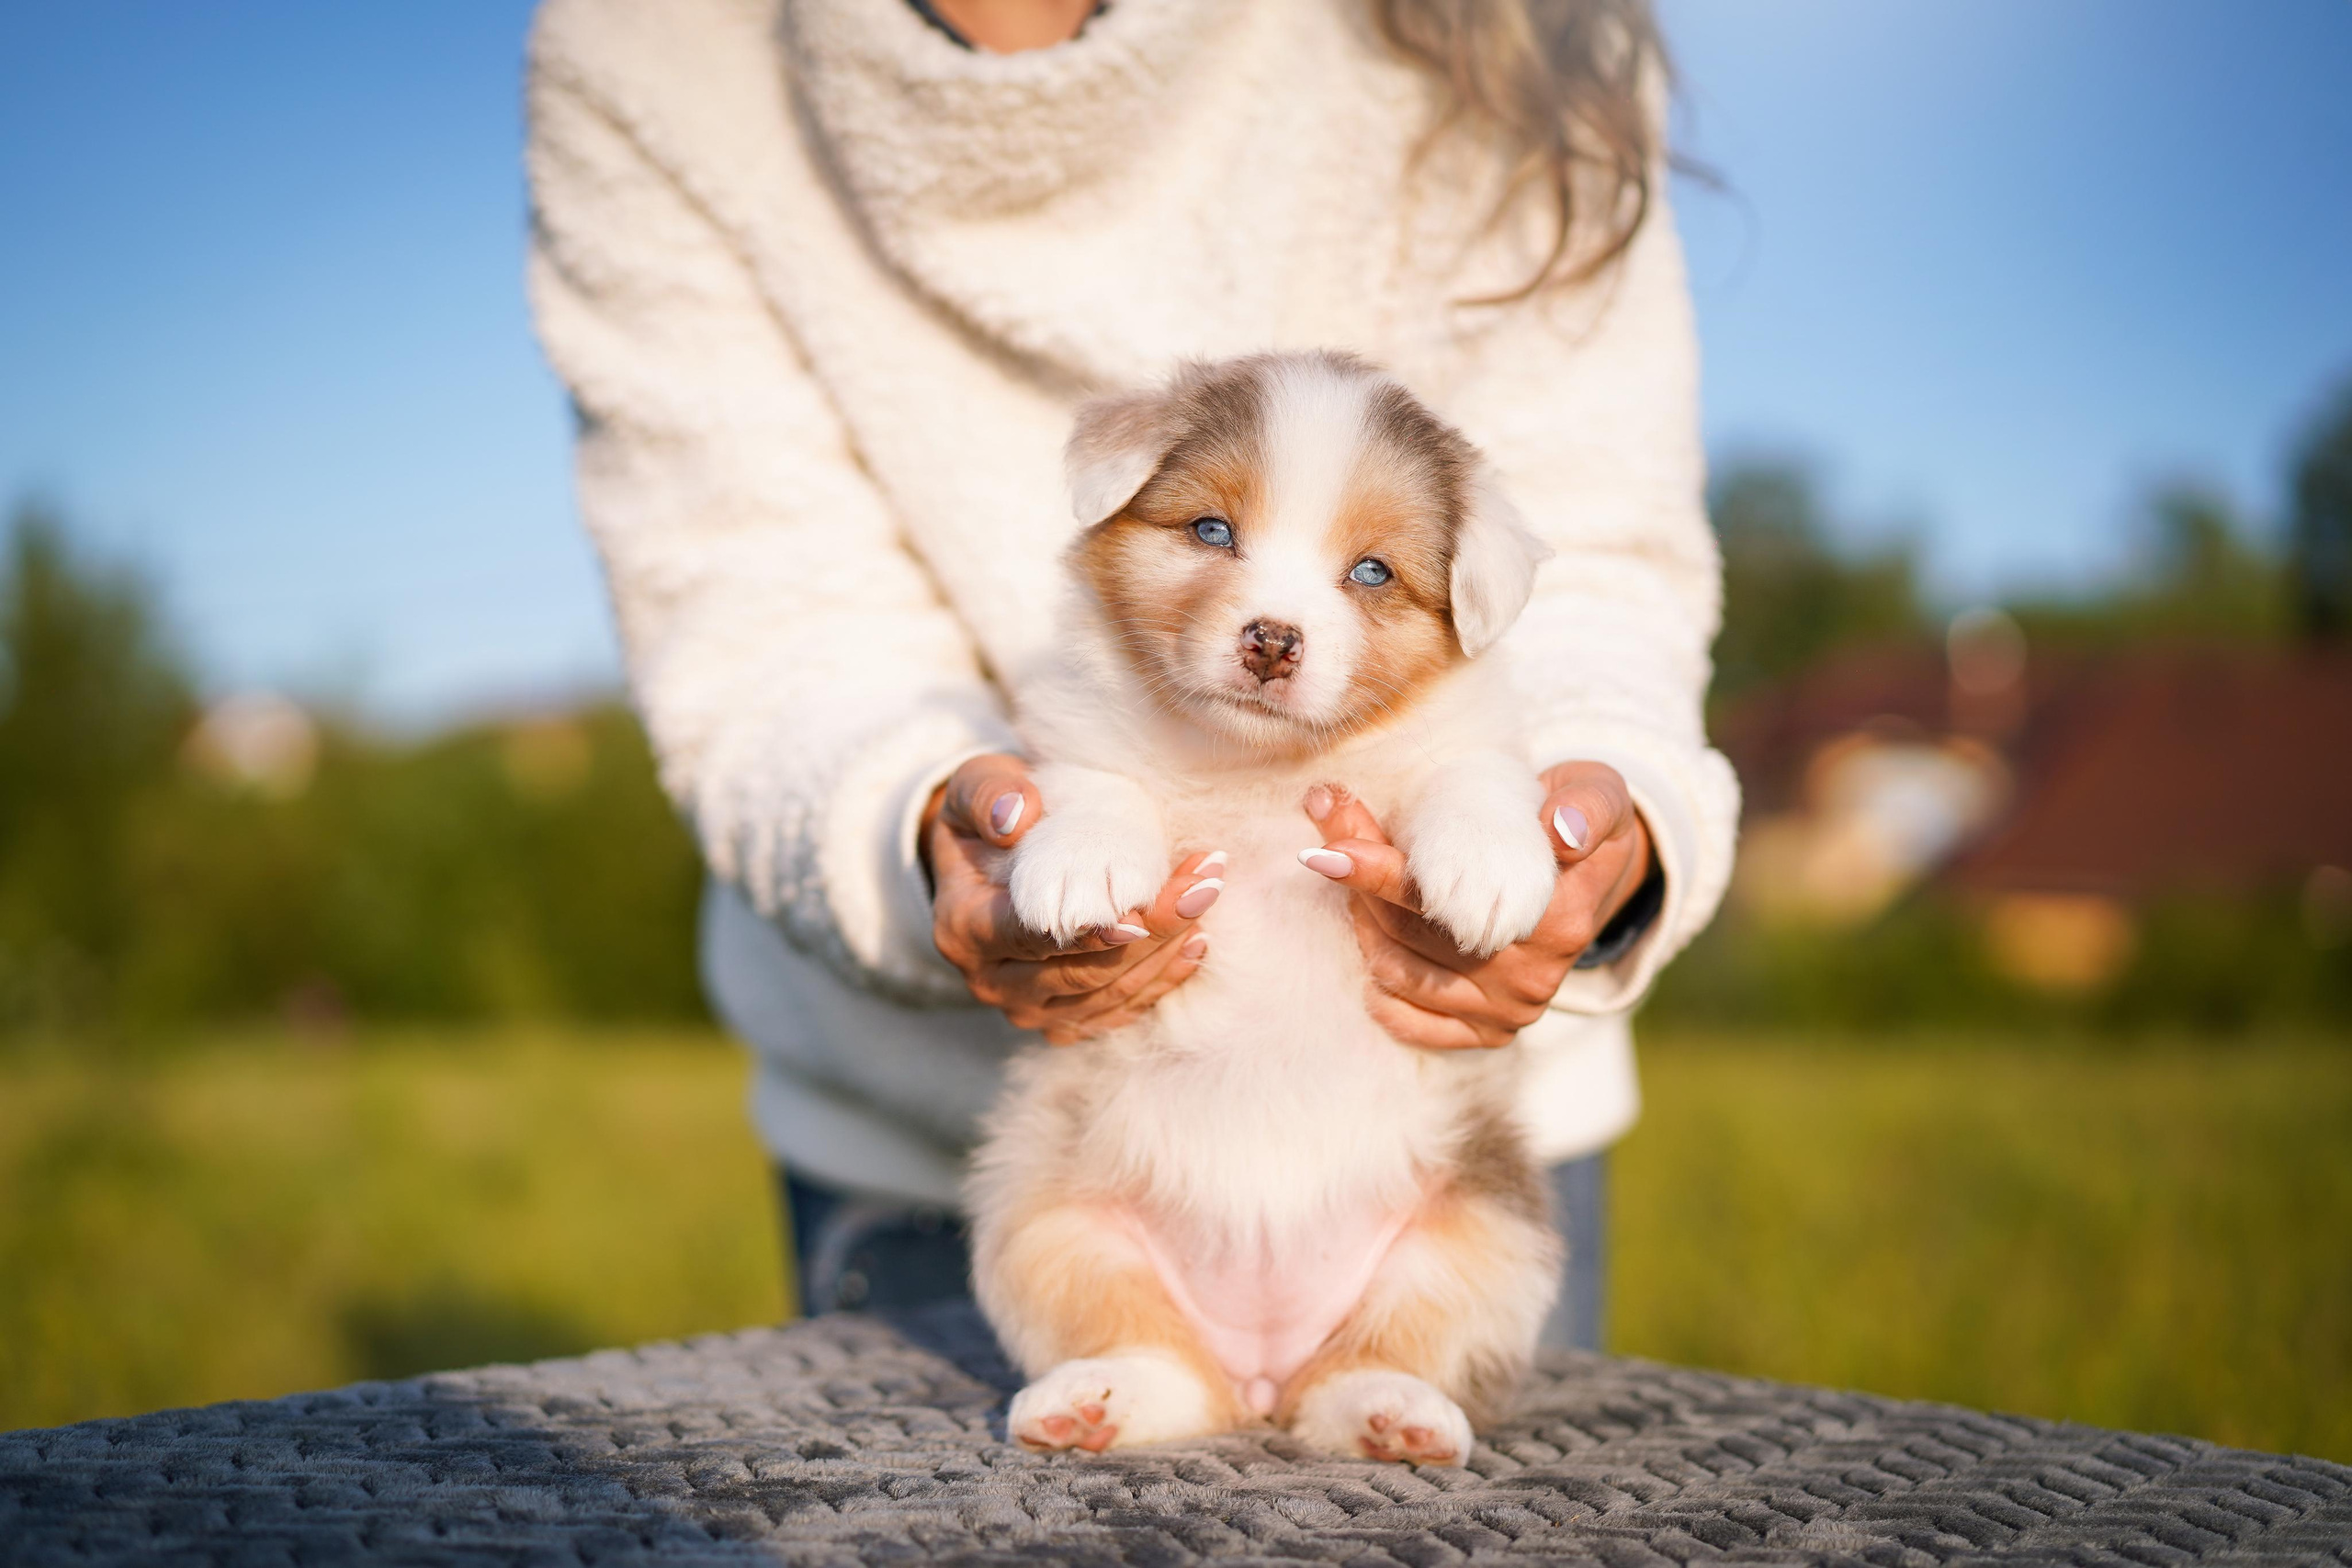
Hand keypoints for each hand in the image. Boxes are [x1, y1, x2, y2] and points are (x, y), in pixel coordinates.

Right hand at [924, 754, 1214, 1045]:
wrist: (979, 863)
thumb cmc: (984, 819)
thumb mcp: (973, 785)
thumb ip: (991, 794)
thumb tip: (1017, 818)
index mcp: (964, 929)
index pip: (1037, 936)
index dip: (1096, 927)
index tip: (1147, 903)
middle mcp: (991, 982)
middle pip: (1086, 971)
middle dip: (1154, 930)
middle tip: (1205, 882)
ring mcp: (1027, 1009)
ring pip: (1110, 996)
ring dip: (1168, 950)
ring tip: (1209, 894)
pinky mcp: (1061, 1021)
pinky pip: (1119, 1012)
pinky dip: (1162, 979)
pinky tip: (1197, 939)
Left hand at [1300, 762, 1652, 1049]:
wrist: (1597, 876)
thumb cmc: (1580, 820)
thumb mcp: (1599, 794)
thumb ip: (1587, 806)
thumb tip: (1563, 831)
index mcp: (1559, 919)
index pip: (1448, 898)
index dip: (1381, 871)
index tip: (1329, 849)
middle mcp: (1533, 976)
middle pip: (1411, 932)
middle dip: (1358, 883)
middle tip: (1329, 832)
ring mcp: (1511, 1011)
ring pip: (1399, 972)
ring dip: (1361, 923)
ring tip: (1354, 874)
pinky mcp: (1489, 1034)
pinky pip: (1410, 1020)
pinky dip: (1377, 983)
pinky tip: (1368, 939)